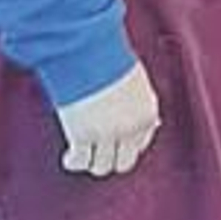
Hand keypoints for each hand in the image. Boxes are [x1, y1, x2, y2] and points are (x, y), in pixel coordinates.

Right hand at [56, 62, 159, 177]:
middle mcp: (131, 127)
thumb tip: (151, 124)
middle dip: (111, 158)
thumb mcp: (135, 81)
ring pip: (101, 167)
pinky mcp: (83, 136)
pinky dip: (73, 161)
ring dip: (91, 161)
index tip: (116, 141)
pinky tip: (69, 155)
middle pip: (124, 163)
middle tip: (97, 150)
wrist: (91, 52)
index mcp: (147, 113)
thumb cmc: (110, 60)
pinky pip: (80, 162)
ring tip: (82, 152)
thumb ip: (138, 104)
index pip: (141, 144)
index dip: (126, 144)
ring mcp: (107, 135)